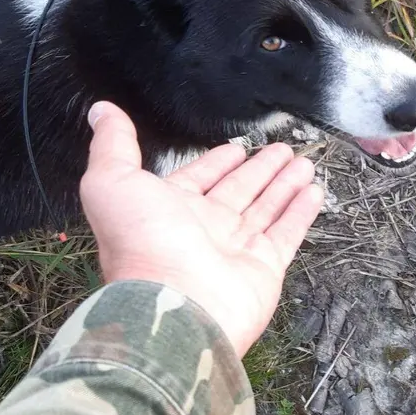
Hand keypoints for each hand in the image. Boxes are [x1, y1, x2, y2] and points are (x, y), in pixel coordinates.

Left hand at [79, 102, 323, 356]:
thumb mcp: (112, 183)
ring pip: (266, 208)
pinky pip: (287, 233)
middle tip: (282, 149)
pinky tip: (314, 190)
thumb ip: (113, 145)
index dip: (217, 162)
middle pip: (239, 190)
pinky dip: (301, 212)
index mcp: (170, 209)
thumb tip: (102, 110)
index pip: (200, 178)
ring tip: (304, 163)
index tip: (237, 147)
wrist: (176, 304)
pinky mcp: (265, 266)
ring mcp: (237, 249)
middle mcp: (205, 228)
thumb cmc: (142, 242)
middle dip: (260, 169)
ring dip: (284, 185)